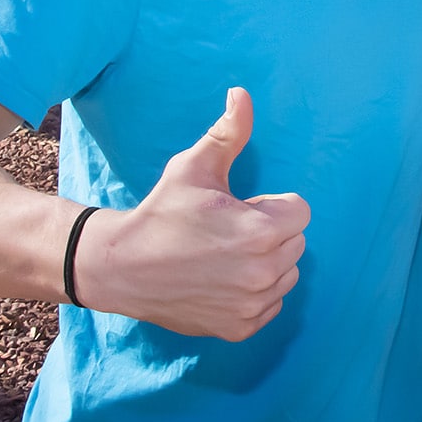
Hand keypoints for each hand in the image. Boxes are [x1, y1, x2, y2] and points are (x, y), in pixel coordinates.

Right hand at [72, 88, 310, 339]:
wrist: (121, 268)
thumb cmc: (161, 212)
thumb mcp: (194, 167)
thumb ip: (229, 132)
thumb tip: (242, 93)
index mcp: (261, 230)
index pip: (300, 211)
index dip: (271, 205)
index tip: (241, 207)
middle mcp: (264, 272)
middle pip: (296, 242)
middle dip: (271, 232)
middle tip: (228, 230)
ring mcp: (253, 304)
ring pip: (287, 274)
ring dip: (267, 263)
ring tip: (226, 254)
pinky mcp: (241, 328)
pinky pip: (271, 304)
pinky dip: (255, 293)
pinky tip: (224, 280)